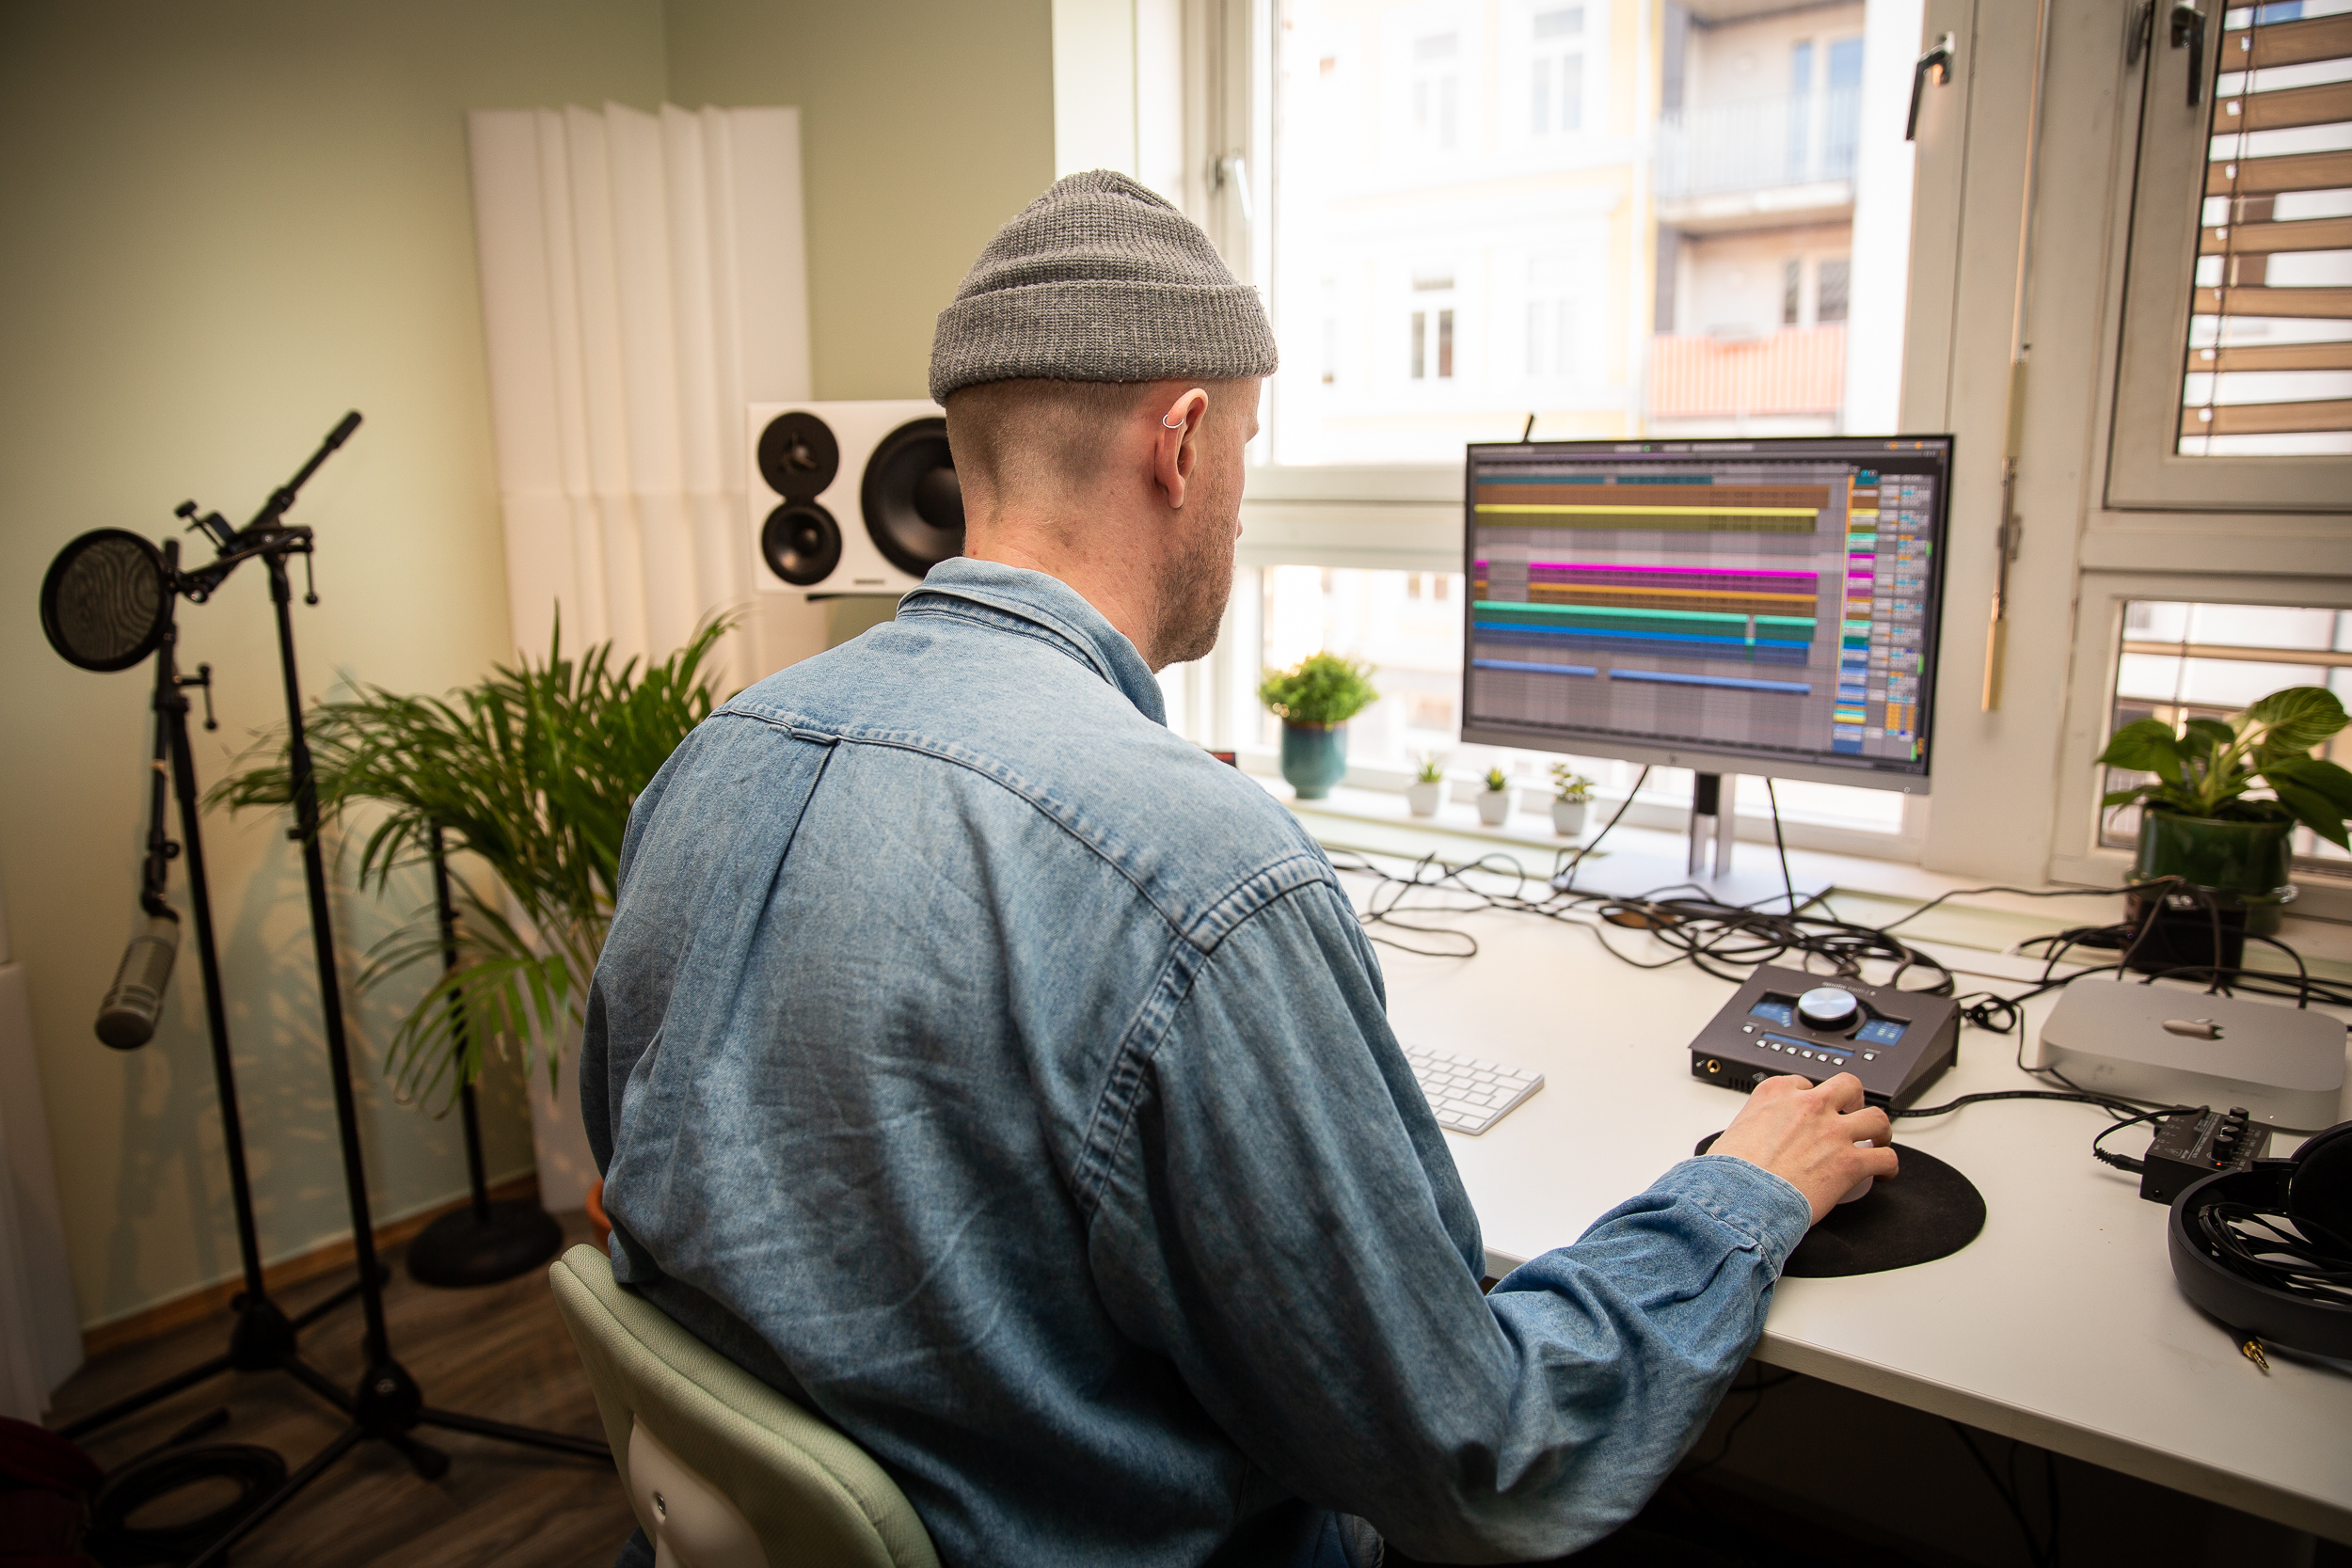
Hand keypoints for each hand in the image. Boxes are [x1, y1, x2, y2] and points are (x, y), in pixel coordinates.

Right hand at [1709, 1072, 1896, 1224]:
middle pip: (1848, 1087)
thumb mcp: (1731, 1133)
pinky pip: (1885, 1158)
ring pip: (1876, 1117)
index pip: (1803, 1083)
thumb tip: (1750, 1144)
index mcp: (1776, 1093)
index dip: (1811, 1099)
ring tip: (1877, 1141)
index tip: (1811, 1113)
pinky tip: (1884, 1173)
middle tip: (1850, 1116)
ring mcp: (1832, 1132)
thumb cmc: (1729, 1174)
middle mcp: (1809, 1106)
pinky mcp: (1850, 1162)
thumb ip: (1750, 1129)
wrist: (1739, 1199)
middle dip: (1853, 1101)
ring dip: (1879, 1130)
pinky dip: (1889, 1166)